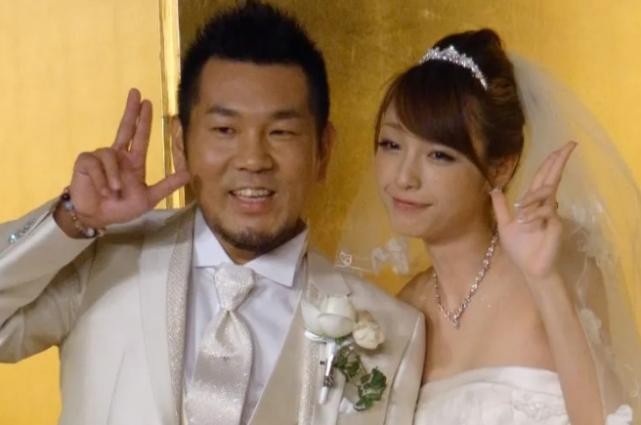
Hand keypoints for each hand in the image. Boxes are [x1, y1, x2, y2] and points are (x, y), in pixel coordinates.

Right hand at [56, 89, 189, 234]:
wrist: (98, 218)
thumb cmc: (121, 208)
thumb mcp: (149, 197)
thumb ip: (168, 185)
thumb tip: (190, 174)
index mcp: (132, 161)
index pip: (139, 136)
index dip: (143, 119)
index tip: (147, 102)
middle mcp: (117, 155)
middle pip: (124, 127)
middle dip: (131, 110)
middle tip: (136, 92)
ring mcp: (100, 157)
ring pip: (110, 155)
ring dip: (113, 177)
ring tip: (114, 192)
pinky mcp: (85, 162)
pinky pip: (96, 164)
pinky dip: (102, 179)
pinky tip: (102, 190)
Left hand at [490, 142, 576, 282]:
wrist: (530, 268)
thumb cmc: (519, 248)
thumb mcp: (505, 225)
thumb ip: (500, 207)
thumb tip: (494, 189)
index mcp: (533, 203)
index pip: (542, 178)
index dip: (550, 163)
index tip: (559, 148)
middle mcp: (545, 205)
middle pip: (552, 178)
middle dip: (559, 161)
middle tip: (569, 145)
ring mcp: (552, 214)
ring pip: (546, 193)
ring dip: (532, 197)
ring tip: (521, 212)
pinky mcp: (556, 225)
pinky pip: (546, 211)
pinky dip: (534, 214)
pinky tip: (526, 223)